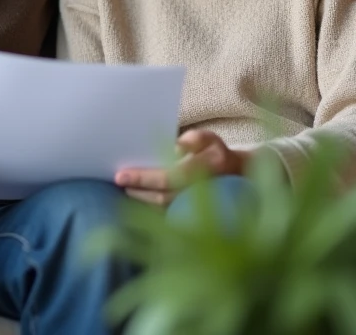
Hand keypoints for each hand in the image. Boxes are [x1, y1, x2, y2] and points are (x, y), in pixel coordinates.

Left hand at [115, 129, 243, 205]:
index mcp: (207, 168)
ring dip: (142, 201)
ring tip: (127, 189)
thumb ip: (191, 140)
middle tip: (118, 181)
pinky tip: (139, 200)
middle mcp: (204, 192)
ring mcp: (199, 208)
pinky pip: (167, 217)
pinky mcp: (193, 217)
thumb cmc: (216, 153)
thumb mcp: (208, 138)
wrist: (237, 177)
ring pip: (164, 211)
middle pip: (163, 198)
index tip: (121, 175)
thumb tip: (174, 147)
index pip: (169, 177)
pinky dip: (150, 210)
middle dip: (138, 191)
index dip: (143, 178)